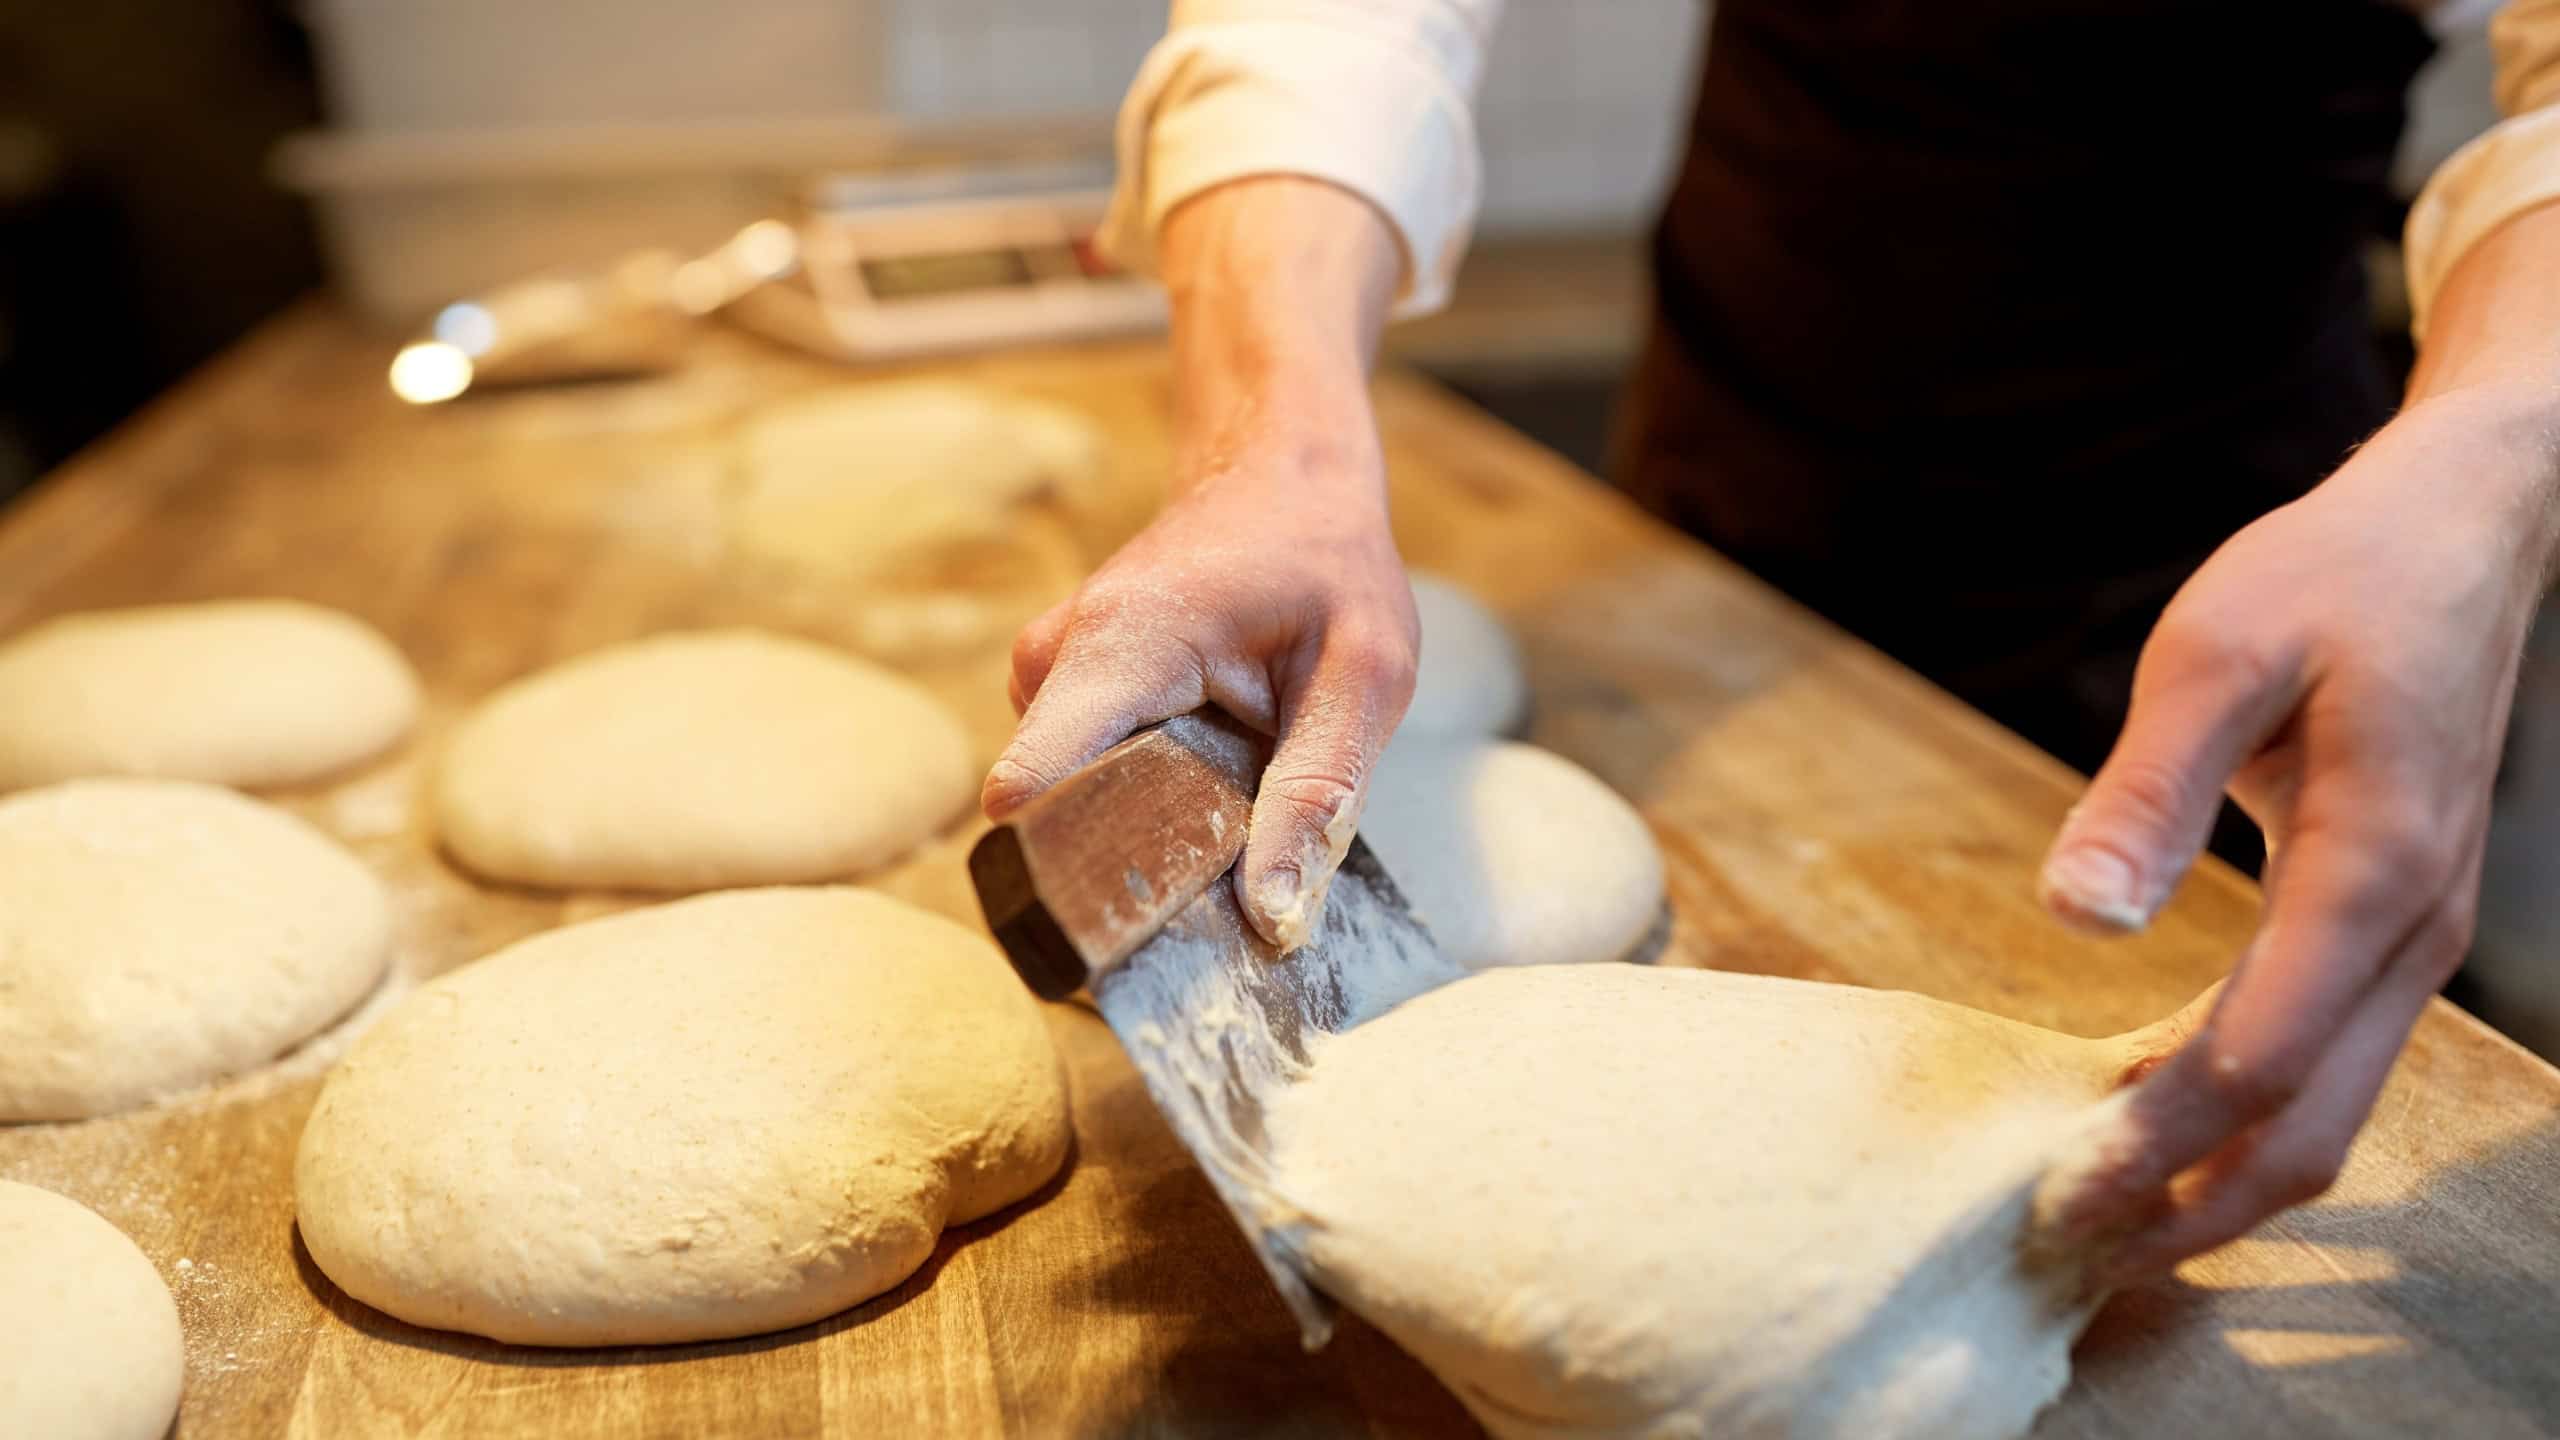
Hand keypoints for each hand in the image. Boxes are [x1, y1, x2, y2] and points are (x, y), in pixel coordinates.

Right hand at [985, 428, 1417, 948]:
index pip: (1033, 788)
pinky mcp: (1057, 685)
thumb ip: (1318, 796)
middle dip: (1134, 862)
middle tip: (1228, 870)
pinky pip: (1081, 771)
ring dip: (1146, 823)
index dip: (1077, 878)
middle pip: (1056, 812)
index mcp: (1123, 646)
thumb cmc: (1330, 566)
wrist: (1282, 473)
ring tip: (1231, 794)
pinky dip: (1141, 791)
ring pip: (1072, 799)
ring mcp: (1045, 669)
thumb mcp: (1365, 677)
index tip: (1141, 933)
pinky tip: (1206, 766)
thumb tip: (1272, 921)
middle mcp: (1056, 658)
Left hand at [2037, 378, 2559, 1284]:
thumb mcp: (2213, 654)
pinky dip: (2245, 1115)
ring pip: (2329, 1109)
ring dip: (2219, 1177)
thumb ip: (2145, 793)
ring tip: (2103, 1219)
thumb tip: (2077, 916)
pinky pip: (2327, 1056)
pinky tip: (2157, 1122)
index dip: (2155, 1143)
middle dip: (2187, 1201)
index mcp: (2368, 872)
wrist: (2459, 532)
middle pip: (2306, 1125)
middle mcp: (2411, 932)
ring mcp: (2416, 938)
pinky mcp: (2394, 925)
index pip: (2255, 1060)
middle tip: (2065, 1248)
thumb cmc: (2330, 576)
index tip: (2056, 1195)